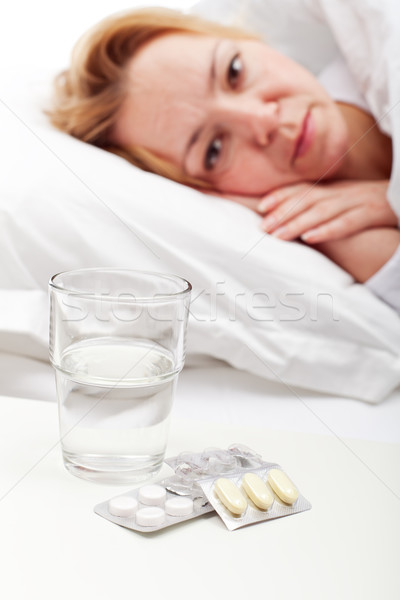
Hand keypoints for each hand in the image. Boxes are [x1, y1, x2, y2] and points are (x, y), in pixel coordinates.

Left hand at [256, 180, 398, 242]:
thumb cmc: (370, 204)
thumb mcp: (344, 200)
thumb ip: (321, 205)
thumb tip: (292, 218)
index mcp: (333, 189)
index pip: (302, 189)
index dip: (281, 196)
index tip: (259, 206)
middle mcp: (341, 193)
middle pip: (307, 201)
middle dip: (283, 213)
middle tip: (262, 227)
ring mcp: (356, 202)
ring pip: (322, 212)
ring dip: (297, 223)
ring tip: (277, 235)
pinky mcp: (372, 214)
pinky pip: (347, 223)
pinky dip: (327, 230)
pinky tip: (310, 238)